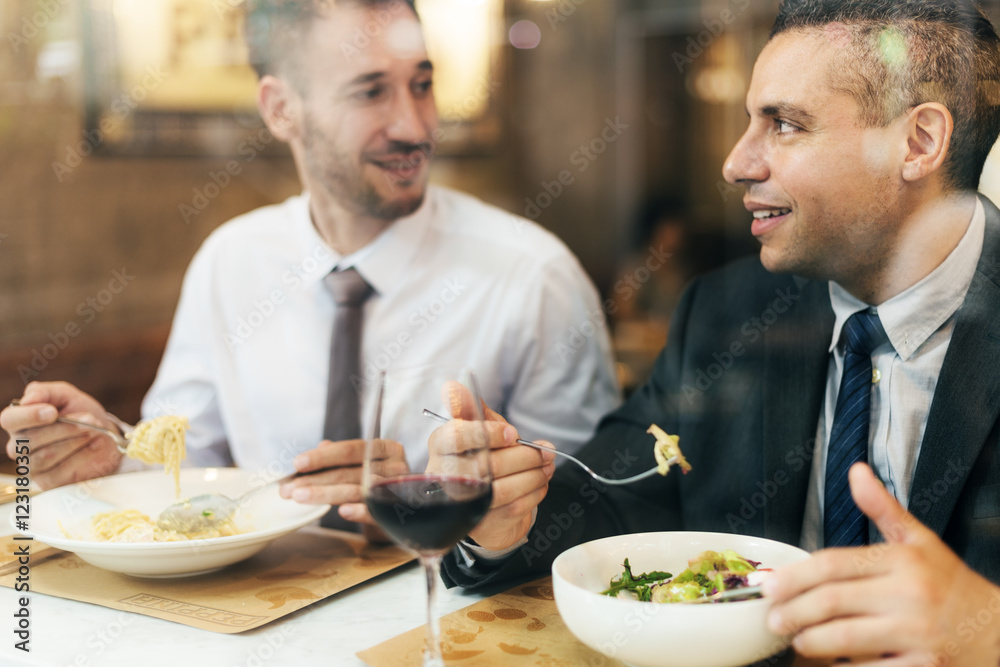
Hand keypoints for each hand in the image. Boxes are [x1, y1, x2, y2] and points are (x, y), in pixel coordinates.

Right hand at [1, 381, 123, 488]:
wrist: (103, 434)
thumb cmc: (79, 412)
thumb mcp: (66, 395)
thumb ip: (46, 392)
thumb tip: (28, 399)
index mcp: (19, 422)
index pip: (10, 420)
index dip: (29, 416)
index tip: (53, 412)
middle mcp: (19, 446)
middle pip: (32, 439)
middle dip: (66, 428)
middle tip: (91, 419)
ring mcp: (32, 466)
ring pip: (46, 456)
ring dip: (76, 441)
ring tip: (96, 430)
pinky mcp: (48, 481)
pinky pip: (60, 471)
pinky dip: (82, 455)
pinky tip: (96, 444)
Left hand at [279, 437, 407, 529]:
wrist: (406, 513)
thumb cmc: (379, 484)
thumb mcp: (362, 466)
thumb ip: (342, 457)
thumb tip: (321, 446)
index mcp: (386, 449)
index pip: (351, 450)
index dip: (323, 456)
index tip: (297, 464)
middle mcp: (395, 467)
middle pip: (349, 472)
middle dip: (315, 480)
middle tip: (288, 489)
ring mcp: (399, 490)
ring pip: (357, 490)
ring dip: (326, 494)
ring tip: (300, 498)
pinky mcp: (398, 513)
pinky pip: (376, 511)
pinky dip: (359, 511)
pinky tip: (341, 512)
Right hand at [436, 385, 554, 551]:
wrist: (485, 501)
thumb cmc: (482, 456)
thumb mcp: (480, 429)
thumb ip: (474, 410)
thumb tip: (453, 387)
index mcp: (440, 444)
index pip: (456, 437)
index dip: (487, 434)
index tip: (513, 433)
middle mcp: (442, 476)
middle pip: (485, 466)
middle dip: (524, 457)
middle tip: (546, 451)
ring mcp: (459, 504)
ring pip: (500, 490)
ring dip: (533, 476)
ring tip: (547, 466)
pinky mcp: (478, 524)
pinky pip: (512, 508)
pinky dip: (533, 494)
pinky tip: (539, 484)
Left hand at [764, 463, 999, 664]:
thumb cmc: (951, 585)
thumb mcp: (921, 541)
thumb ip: (883, 509)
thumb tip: (856, 471)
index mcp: (902, 560)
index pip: (834, 564)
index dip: (795, 576)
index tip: (769, 585)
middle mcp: (909, 595)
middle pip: (832, 602)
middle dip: (793, 611)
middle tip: (773, 618)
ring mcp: (918, 635)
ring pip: (845, 639)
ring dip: (812, 642)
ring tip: (797, 640)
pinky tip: (831, 664)